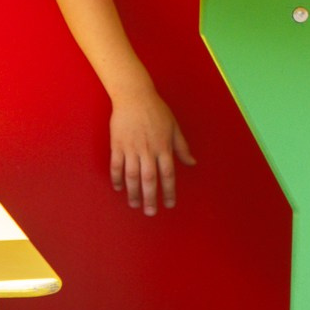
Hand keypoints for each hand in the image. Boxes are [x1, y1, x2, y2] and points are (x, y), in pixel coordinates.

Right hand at [108, 85, 196, 215]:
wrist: (134, 96)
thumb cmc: (157, 110)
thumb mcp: (174, 127)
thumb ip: (182, 147)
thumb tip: (192, 163)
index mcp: (163, 147)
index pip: (168, 174)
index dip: (169, 191)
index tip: (169, 204)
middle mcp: (147, 150)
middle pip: (149, 179)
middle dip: (150, 198)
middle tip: (150, 213)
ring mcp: (131, 148)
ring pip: (132, 175)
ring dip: (133, 192)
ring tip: (135, 205)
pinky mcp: (117, 145)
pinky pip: (116, 165)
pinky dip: (117, 178)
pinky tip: (119, 188)